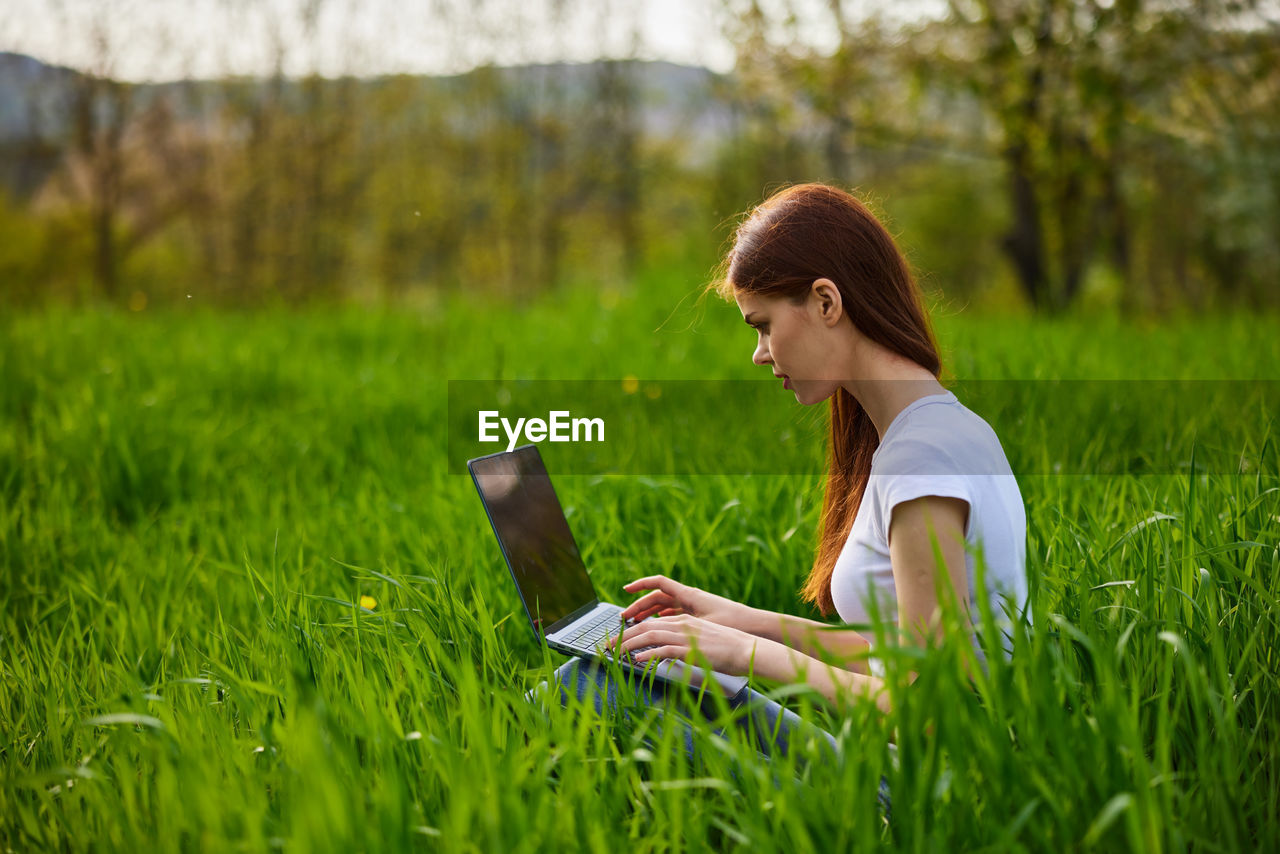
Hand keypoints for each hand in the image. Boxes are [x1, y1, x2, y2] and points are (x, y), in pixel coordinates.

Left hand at [611, 614, 757, 674]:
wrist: (745, 649)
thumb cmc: (726, 649)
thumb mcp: (700, 641)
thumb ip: (682, 643)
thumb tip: (664, 653)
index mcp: (683, 620)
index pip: (651, 622)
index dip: (632, 631)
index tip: (618, 640)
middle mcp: (681, 624)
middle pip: (645, 626)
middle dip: (623, 636)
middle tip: (607, 647)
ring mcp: (685, 636)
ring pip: (649, 635)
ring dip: (629, 645)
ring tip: (615, 654)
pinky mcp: (690, 649)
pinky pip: (663, 650)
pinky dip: (648, 655)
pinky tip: (637, 661)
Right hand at [618, 574, 750, 629]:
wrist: (755, 625)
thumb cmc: (733, 622)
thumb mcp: (704, 623)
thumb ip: (680, 625)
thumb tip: (659, 629)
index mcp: (689, 595)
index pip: (659, 583)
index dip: (640, 585)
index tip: (625, 590)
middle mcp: (690, 598)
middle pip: (658, 598)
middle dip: (639, 606)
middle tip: (625, 618)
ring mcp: (694, 606)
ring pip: (665, 607)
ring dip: (649, 613)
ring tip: (636, 624)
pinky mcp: (699, 616)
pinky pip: (675, 614)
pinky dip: (662, 619)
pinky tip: (657, 627)